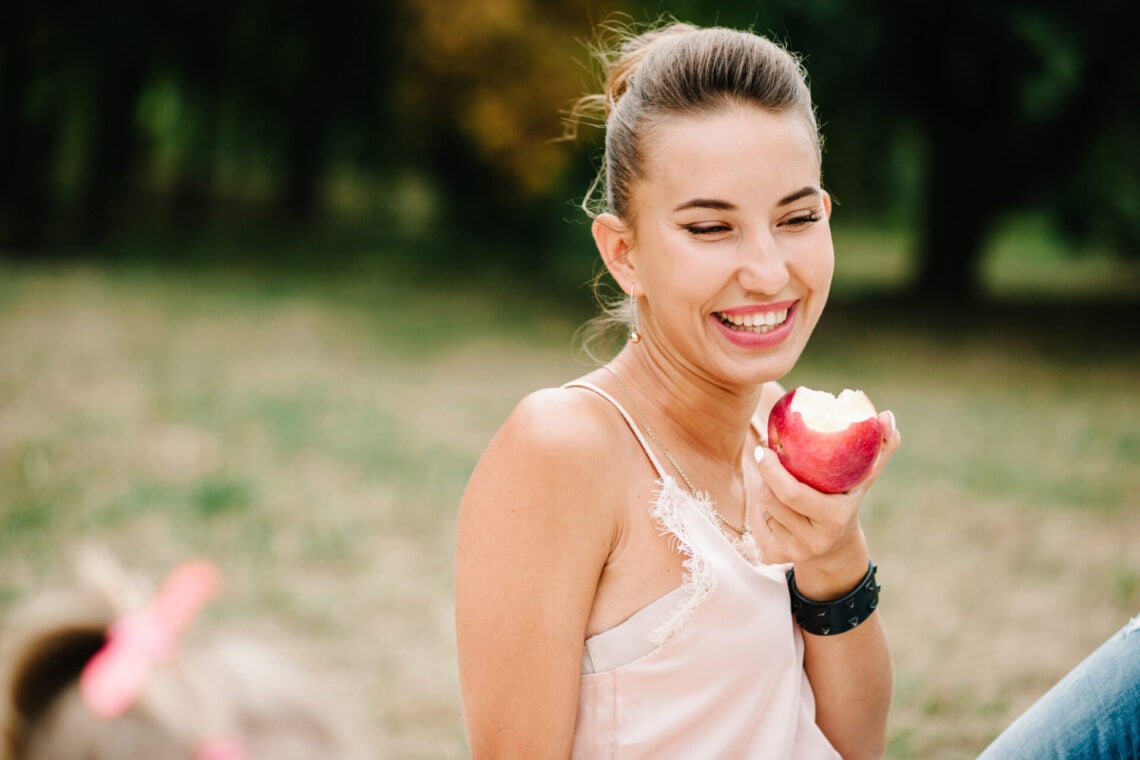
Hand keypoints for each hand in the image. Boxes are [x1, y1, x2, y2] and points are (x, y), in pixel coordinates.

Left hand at [752, 410, 900, 593]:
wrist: (837, 548)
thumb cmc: (848, 498)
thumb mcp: (866, 475)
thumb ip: (882, 445)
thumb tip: (886, 416)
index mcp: (836, 517)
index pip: (792, 493)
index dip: (771, 470)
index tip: (764, 449)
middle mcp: (815, 541)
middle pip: (772, 499)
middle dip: (767, 476)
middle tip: (767, 458)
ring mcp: (794, 552)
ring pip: (763, 509)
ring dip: (764, 490)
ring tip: (776, 481)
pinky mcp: (775, 558)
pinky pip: (756, 524)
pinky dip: (760, 510)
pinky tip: (773, 505)